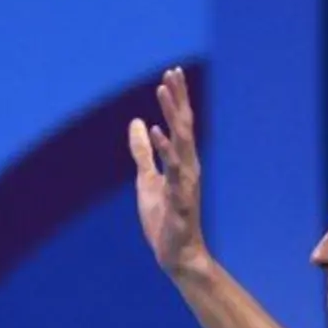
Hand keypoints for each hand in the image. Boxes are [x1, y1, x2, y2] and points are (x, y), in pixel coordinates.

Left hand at [128, 67, 208, 275]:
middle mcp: (188, 167)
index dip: (176, 99)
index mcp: (181, 161)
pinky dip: (166, 150)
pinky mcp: (181, 200)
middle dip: (178, 99)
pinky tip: (157, 131)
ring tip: (163, 92)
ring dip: (172, 116)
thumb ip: (143, 152)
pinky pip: (174, 171)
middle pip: (184, 127)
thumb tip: (139, 123)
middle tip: (173, 73)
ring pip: (182, 143)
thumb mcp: (147, 179)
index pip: (179, 124)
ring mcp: (186, 183)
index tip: (171, 73)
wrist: (175, 254)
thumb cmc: (165, 218)